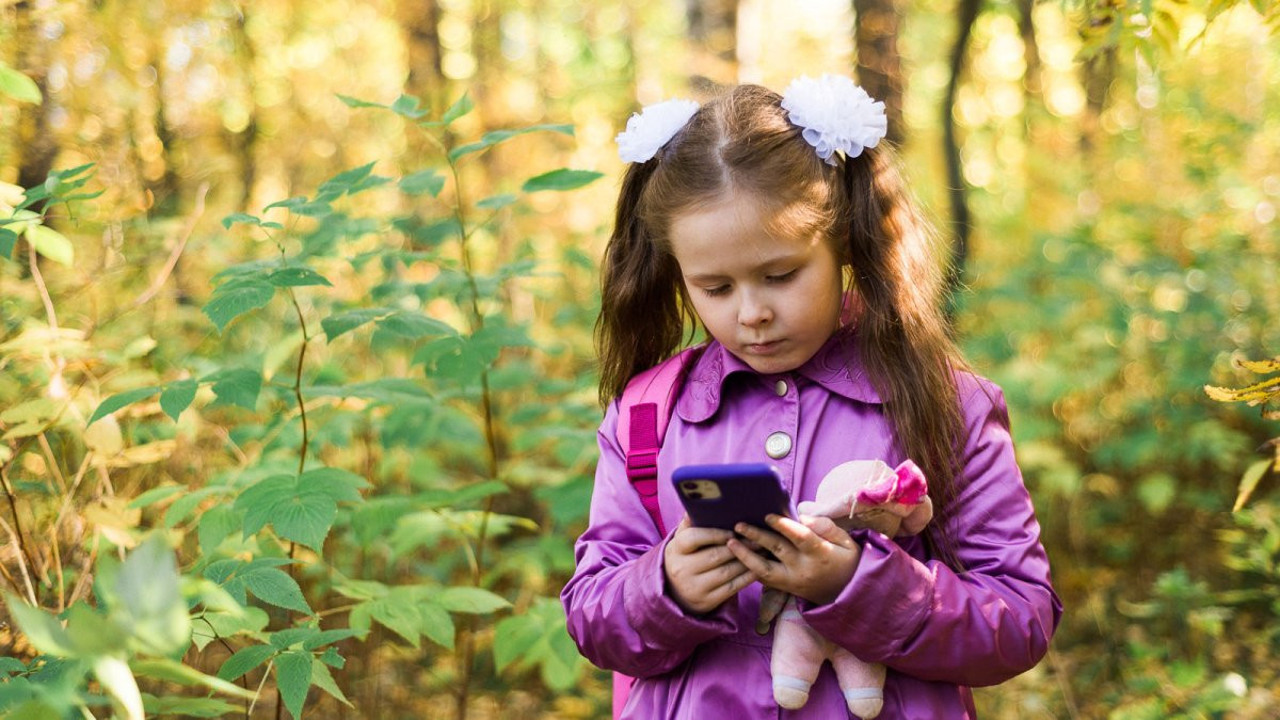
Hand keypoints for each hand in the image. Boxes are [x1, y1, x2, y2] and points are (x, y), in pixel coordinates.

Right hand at [663, 515, 757, 613]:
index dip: (714, 534)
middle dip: (739, 546)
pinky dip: (747, 577)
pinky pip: (732, 588)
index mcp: (675, 550)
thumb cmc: (686, 557)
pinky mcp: (707, 601)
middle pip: (714, 555)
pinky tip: (758, 568)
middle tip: (758, 538)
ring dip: (747, 560)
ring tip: (762, 550)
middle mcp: (682, 569)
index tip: (733, 530)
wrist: (676, 592)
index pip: (693, 538)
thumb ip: (691, 522)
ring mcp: (694, 587)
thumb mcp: (682, 540)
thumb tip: (699, 501)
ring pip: (726, 572)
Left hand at [726, 514, 860, 604]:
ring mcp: (792, 581)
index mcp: (821, 554)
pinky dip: (749, 568)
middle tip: (739, 525)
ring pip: (765, 570)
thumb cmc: (847, 562)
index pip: (800, 538)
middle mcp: (804, 568)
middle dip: (757, 536)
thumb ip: (826, 527)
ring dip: (746, 556)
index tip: (768, 515)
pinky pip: (764, 580)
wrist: (848, 595)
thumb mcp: (847, 542)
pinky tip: (736, 556)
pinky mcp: (785, 588)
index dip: (784, 526)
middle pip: (777, 550)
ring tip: (730, 543)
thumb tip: (802, 516)